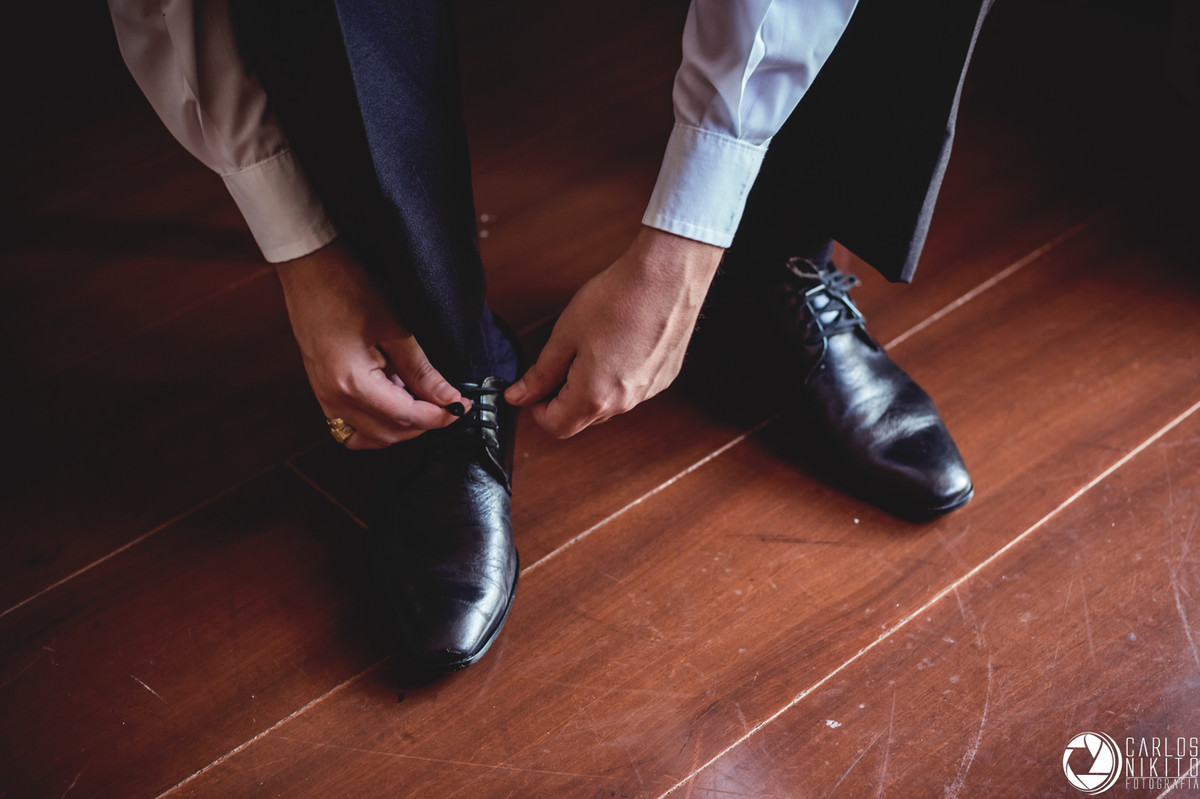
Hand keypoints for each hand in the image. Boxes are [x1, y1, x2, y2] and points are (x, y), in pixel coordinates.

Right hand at [276, 240, 467, 449]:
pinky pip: (353, 424)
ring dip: (400, 426)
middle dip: (422, 423)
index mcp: (352, 384)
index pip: (405, 417)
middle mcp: (334, 398)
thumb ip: (422, 371)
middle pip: (388, 434)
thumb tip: (448, 398)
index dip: (439, 416)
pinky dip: (378, 421)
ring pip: (370, 435)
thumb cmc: (348, 288)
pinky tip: (393, 398)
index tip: (461, 407)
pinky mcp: (322, 390)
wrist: (309, 268)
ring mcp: (324, 397)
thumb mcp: (395, 328)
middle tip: (445, 401)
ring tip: (419, 398)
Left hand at [505, 226, 723, 437]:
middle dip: (562, 400)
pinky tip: (616, 345)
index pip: (557, 427)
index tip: (533, 389)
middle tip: (557, 365)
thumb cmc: (616, 300)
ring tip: (589, 348)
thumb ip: (540, 374)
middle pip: (582, 419)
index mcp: (594, 397)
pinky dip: (617, 378)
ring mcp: (647, 392)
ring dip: (590, 389)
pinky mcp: (664, 378)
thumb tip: (519, 396)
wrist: (665, 278)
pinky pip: (631, 390)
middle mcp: (623, 403)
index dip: (537, 411)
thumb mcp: (564, 336)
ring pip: (608, 405)